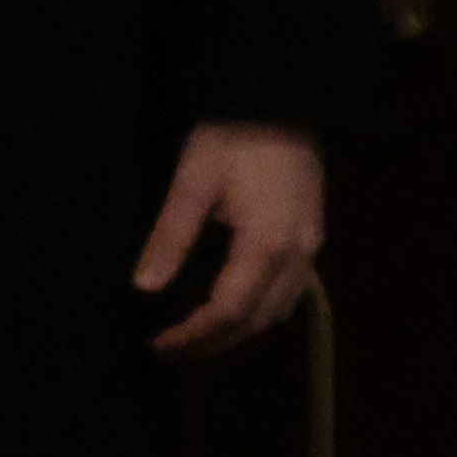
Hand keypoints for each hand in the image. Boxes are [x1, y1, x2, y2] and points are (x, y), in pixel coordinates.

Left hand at [133, 121, 325, 356]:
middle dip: (214, 343)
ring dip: (238, 333)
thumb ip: (171, 237)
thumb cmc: (232, 138)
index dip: (195, 335)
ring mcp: (311, 248)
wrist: (280, 104)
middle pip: (259, 320)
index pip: (230, 309)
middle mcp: (299, 254)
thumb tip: (145, 287)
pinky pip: (290, 292)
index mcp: (268, 243)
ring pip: (279, 311)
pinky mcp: (311, 238)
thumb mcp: (191, 182)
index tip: (160, 345)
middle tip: (169, 353)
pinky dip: (259, 313)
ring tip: (194, 340)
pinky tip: (230, 314)